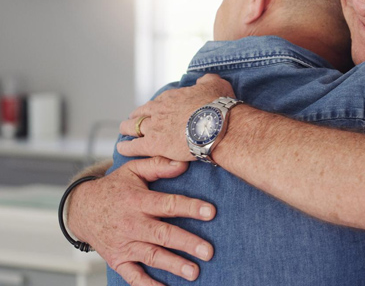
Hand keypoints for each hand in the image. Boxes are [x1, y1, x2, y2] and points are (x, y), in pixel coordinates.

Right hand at [67, 156, 216, 285]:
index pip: (168, 204)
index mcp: (138, 201)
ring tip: (194, 272)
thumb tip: (183, 163)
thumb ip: (158, 165)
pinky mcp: (117, 259)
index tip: (211, 212)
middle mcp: (132, 224)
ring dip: (173, 265)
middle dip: (187, 243)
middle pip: (163, 234)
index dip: (190, 208)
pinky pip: (132, 275)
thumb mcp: (133, 170)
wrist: (81, 209)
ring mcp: (124, 244)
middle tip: (208, 251)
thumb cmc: (114, 188)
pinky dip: (146, 284)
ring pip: (151, 256)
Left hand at [118, 74, 234, 160]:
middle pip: (140, 112)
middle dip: (136, 116)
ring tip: (125, 132)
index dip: (155, 108)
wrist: (217, 125)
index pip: (157, 102)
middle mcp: (159, 110)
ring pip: (132, 127)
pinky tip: (122, 148)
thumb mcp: (216, 84)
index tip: (155, 111)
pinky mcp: (153, 144)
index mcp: (172, 97)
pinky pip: (132, 146)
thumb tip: (204, 80)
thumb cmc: (218, 106)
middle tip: (135, 121)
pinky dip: (126, 147)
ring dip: (128, 129)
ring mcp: (154, 127)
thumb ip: (207, 80)